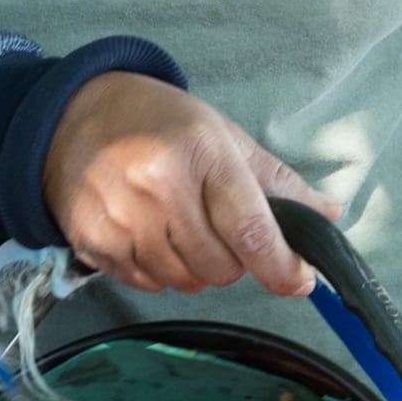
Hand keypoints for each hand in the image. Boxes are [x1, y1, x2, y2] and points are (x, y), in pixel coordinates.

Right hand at [42, 73, 323, 295]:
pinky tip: (148, 233)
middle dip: (232, 260)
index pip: (252, 231)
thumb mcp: (223, 136)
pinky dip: (158, 270)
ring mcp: (122, 218)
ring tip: (178, 226)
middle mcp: (159, 187)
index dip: (282, 267)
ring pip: (185, 282)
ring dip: (193, 267)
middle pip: (221, 267)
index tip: (299, 280)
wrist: (73, 115)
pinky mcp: (94, 241)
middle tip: (216, 227)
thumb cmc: (158, 122)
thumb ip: (278, 182)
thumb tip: (329, 215)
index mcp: (202, 154)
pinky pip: (147, 285)